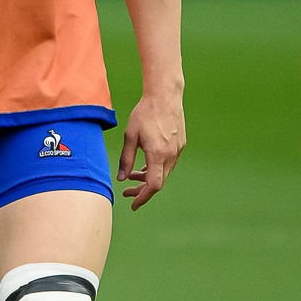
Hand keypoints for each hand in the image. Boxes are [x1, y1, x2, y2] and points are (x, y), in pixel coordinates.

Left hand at [117, 88, 184, 208]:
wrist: (165, 96)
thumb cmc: (145, 113)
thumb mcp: (130, 136)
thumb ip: (126, 159)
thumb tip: (121, 179)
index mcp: (158, 154)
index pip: (153, 185)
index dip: (143, 197)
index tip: (133, 204)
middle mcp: (171, 155)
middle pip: (158, 182)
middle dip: (142, 190)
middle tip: (127, 193)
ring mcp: (177, 150)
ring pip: (163, 173)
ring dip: (148, 178)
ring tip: (132, 176)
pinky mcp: (180, 145)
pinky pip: (168, 164)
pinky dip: (156, 169)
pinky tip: (144, 165)